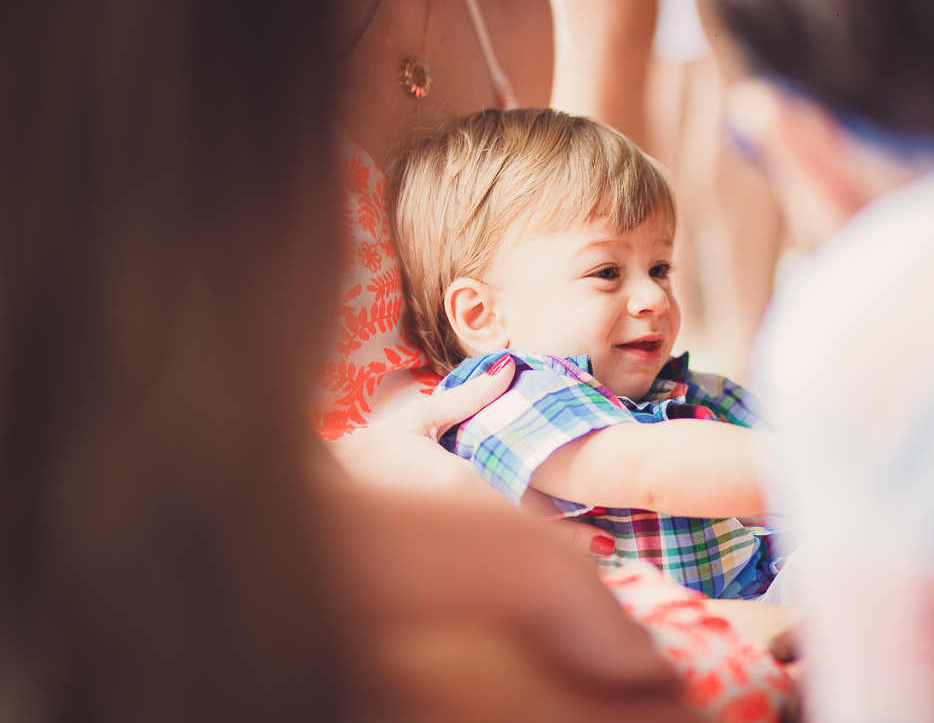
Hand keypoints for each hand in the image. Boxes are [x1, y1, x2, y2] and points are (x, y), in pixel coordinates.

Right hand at [325, 358, 617, 555]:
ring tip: (588, 561)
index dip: (565, 529)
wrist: (319, 492)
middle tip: (607, 548)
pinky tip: (537, 573)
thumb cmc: (368, 454)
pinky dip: (511, 565)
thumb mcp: (416, 420)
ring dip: (544, 559)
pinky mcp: (435, 553)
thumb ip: (466, 400)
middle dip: (566, 548)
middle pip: (524, 541)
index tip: (600, 534)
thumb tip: (507, 367)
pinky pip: (482, 562)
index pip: (525, 511)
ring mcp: (447, 541)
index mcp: (459, 484)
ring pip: (506, 557)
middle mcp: (458, 518)